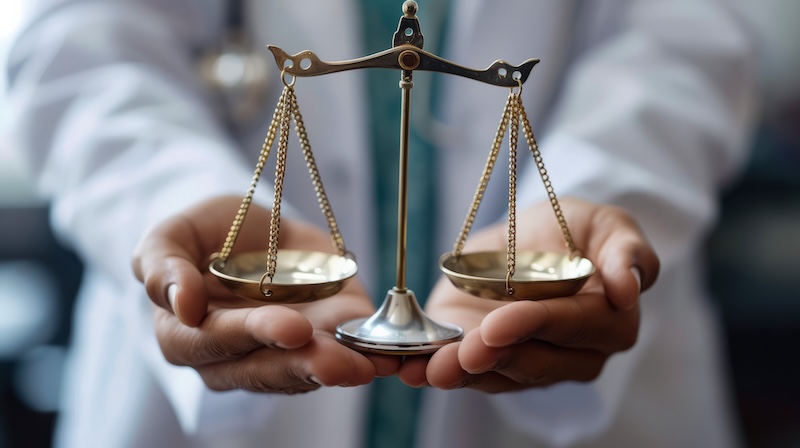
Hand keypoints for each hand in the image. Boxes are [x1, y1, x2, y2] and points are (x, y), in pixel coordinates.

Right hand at [132, 196, 398, 393]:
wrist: (255, 228)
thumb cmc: (206, 234)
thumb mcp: (173, 234)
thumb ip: (162, 265)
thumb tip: (179, 305)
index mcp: (186, 335)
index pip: (209, 342)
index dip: (244, 334)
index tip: (285, 326)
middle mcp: (232, 358)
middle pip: (261, 370)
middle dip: (297, 362)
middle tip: (329, 354)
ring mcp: (279, 358)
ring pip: (302, 375)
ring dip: (333, 370)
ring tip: (362, 365)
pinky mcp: (321, 348)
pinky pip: (340, 361)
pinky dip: (363, 359)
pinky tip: (384, 359)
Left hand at [398, 198, 658, 392]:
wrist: (530, 240)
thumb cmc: (576, 230)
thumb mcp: (607, 223)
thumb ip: (626, 250)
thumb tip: (628, 288)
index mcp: (610, 321)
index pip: (575, 326)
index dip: (536, 325)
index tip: (499, 324)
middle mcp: (576, 355)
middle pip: (537, 362)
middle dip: (496, 357)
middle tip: (464, 351)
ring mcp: (533, 365)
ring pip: (501, 377)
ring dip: (464, 374)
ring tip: (432, 369)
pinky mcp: (494, 365)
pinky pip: (471, 377)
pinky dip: (439, 373)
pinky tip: (412, 371)